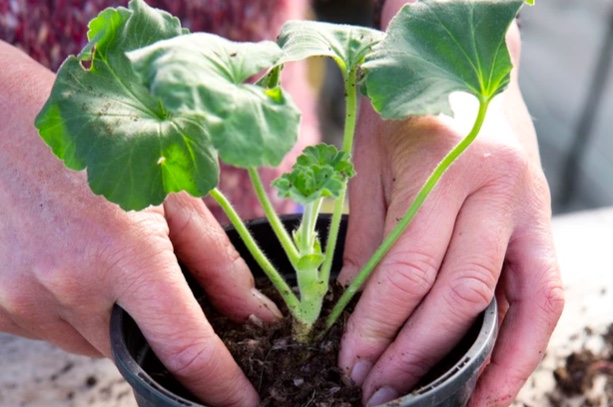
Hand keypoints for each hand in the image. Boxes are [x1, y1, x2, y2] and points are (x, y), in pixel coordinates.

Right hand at [0, 41, 279, 406]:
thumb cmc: (97, 140)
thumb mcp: (171, 189)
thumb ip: (215, 260)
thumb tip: (251, 316)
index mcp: (123, 248)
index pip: (183, 345)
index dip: (220, 385)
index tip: (245, 404)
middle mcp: (68, 283)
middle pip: (140, 348)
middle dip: (160, 329)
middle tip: (154, 277)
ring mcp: (24, 299)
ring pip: (97, 343)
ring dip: (117, 318)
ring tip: (106, 255)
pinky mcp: (0, 306)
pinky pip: (59, 331)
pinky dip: (79, 310)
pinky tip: (74, 260)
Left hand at [337, 23, 563, 406]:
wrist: (462, 61)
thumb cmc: (405, 105)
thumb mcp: (368, 160)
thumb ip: (367, 234)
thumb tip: (355, 302)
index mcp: (440, 164)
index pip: (407, 268)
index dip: (378, 326)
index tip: (353, 363)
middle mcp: (494, 186)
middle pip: (459, 292)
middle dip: (416, 353)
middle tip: (379, 391)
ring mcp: (527, 203)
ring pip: (516, 300)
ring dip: (481, 364)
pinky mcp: (542, 218)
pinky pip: (544, 290)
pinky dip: (525, 342)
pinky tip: (499, 380)